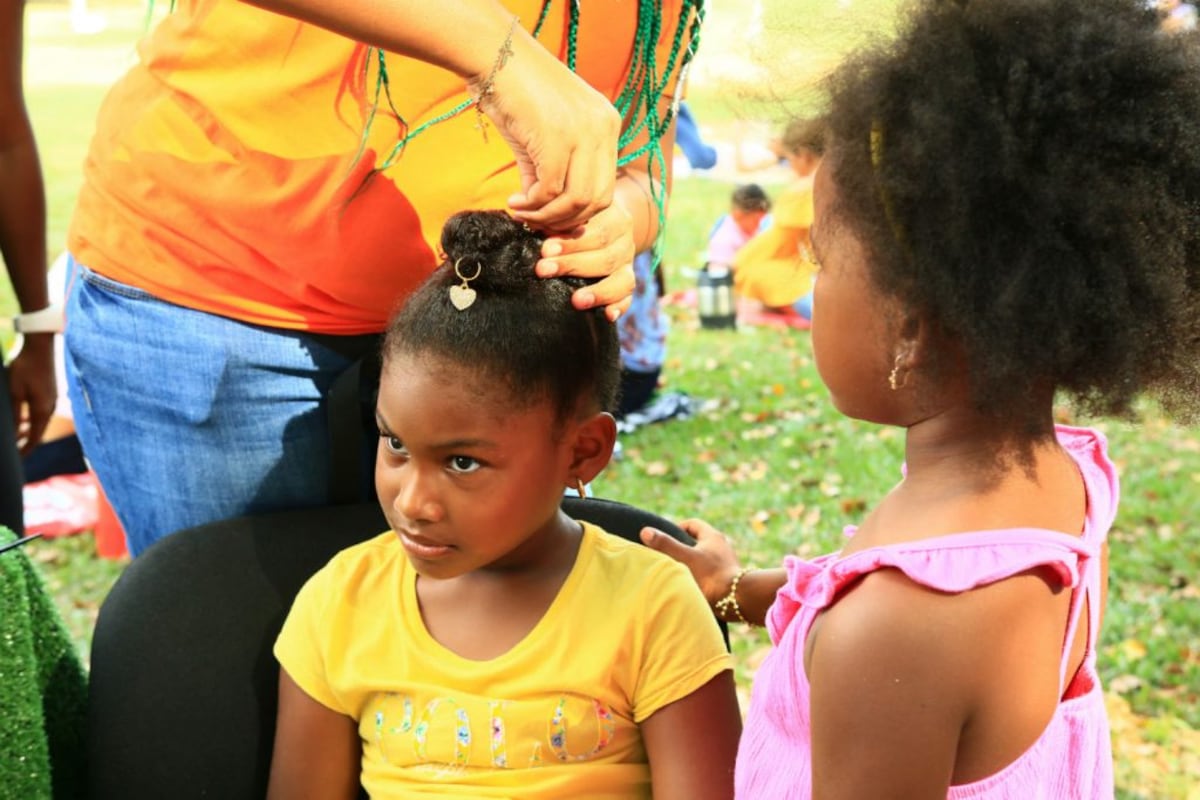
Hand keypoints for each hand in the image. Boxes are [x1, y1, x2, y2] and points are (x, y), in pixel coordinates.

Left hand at [7, 333, 55, 454]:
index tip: (16, 460)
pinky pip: (40, 412)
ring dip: (27, 430)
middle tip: (12, 450)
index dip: (25, 450)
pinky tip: (22, 417)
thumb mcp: (14, 393)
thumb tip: (12, 434)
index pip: (35, 438)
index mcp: (42, 410)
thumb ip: (14, 415)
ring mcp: (52, 399)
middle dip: (25, 442)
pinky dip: (30, 419)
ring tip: (15, 435)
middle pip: (38, 432)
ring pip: (39, 422)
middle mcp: (50, 407)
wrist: (40, 346)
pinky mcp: (50, 392)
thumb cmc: (25, 367)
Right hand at [473, 33, 620, 232]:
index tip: (549, 217)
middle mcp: (604, 127)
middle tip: (535, 222)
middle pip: (598, 199)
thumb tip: (543, 210)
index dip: (578, 212)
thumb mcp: (544, 134)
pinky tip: (514, 203)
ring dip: (547, 216)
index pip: (606, 186)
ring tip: (521, 212)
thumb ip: (550, 172)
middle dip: (566, 221)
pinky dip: (532, 205)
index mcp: (606, 124)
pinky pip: (550, 190)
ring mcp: (583, 132)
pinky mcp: (558, 137)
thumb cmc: (513, 89)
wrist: (493, 52)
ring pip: (577, 200)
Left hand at [537, 203, 635, 319]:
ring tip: (576, 301)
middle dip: (573, 265)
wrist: (605, 223)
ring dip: (598, 291)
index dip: (570, 241)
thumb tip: (521, 220)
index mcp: (611, 216)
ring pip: (621, 278)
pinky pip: (628, 295)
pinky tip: (608, 315)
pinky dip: (620, 306)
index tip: (545, 250)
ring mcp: (628, 261)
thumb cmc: (575, 218)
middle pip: (605, 254)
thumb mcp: (568, 212)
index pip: (595, 228)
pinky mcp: (627, 281)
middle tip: (544, 271)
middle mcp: (623, 239)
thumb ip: (552, 219)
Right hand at [640, 518, 742, 608]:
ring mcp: (726, 563)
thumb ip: (666, 545)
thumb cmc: (711, 575)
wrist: (738, 600)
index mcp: (713, 536)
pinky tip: (691, 585)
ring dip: (692, 562)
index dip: (678, 527)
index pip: (693, 524)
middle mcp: (722, 547)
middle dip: (683, 546)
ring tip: (677, 571)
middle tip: (668, 554)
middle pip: (699, 541)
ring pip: (705, 557)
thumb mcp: (685, 558)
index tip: (666, 536)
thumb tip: (645, 531)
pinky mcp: (728, 578)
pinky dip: (700, 575)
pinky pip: (710, 572)